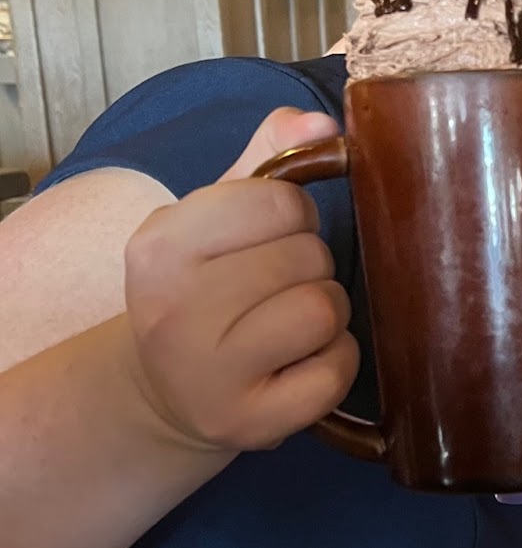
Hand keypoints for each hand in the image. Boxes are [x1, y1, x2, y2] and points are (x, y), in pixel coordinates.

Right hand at [124, 107, 358, 452]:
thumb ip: (266, 160)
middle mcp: (174, 309)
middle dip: (311, 266)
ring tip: (290, 324)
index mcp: (161, 245)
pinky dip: (334, 362)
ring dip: (327, 313)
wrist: (162, 391)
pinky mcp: (246, 423)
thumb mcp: (212, 219)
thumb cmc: (200, 291)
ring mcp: (208, 373)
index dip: (294, 216)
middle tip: (279, 288)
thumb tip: (322, 124)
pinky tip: (299, 363)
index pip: (279, 200)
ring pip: (325, 310)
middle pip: (308, 256)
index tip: (271, 238)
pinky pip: (334, 372)